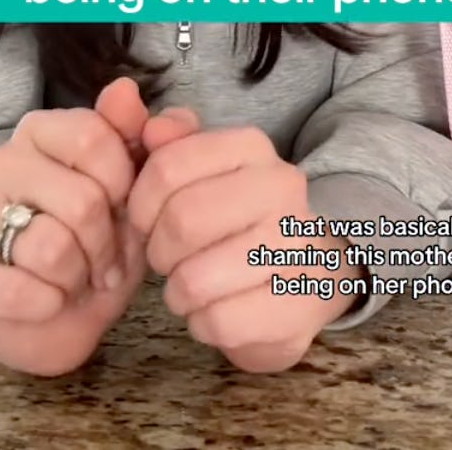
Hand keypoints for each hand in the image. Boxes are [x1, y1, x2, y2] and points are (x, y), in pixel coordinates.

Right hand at [0, 77, 150, 375]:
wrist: (58, 318)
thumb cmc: (95, 242)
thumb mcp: (131, 189)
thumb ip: (135, 134)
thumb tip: (125, 88)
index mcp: (39, 131)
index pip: (94, 136)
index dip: (124, 183)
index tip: (125, 207)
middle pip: (82, 199)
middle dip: (107, 243)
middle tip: (105, 260)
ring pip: (52, 248)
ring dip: (78, 277)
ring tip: (76, 280)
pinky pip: (19, 291)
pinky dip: (48, 305)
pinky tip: (48, 302)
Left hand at [127, 120, 362, 372]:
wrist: (310, 268)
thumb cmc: (240, 215)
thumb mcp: (206, 169)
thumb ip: (172, 142)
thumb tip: (153, 128)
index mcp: (252, 148)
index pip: (167, 167)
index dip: (141, 203)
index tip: (148, 220)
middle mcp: (281, 188)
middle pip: (181, 222)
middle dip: (159, 250)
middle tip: (169, 259)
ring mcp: (295, 247)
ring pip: (194, 279)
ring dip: (179, 292)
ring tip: (192, 286)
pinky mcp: (298, 306)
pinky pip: (218, 322)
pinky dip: (204, 323)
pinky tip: (217, 310)